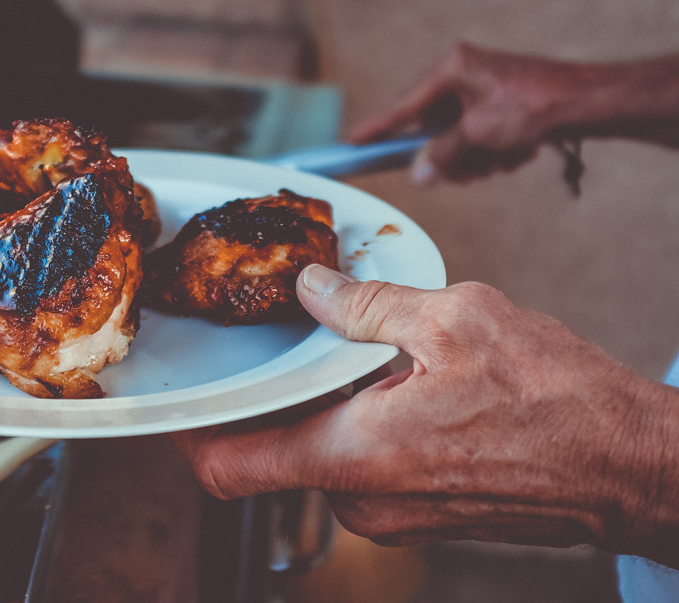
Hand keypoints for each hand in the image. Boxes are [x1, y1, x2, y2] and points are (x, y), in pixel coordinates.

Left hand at [171, 265, 678, 563]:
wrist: (630, 465)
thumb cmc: (559, 402)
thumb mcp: (456, 319)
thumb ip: (368, 305)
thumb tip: (313, 290)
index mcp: (354, 454)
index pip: (228, 465)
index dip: (187, 434)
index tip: (171, 402)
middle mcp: (364, 498)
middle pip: (272, 450)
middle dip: (267, 396)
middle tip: (274, 341)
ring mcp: (392, 511)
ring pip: (317, 454)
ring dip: (318, 404)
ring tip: (344, 349)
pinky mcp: (419, 508)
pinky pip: (359, 464)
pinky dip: (354, 421)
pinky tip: (385, 377)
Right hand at [350, 43, 678, 183]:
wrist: (587, 103)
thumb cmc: (533, 106)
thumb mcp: (478, 135)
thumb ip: (442, 155)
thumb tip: (419, 174)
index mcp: (450, 68)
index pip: (402, 106)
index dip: (376, 129)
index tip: (350, 143)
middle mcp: (461, 75)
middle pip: (430, 130)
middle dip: (450, 154)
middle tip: (467, 166)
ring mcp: (480, 91)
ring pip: (456, 140)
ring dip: (475, 157)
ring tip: (501, 157)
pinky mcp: (497, 106)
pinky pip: (478, 140)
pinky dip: (493, 153)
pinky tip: (515, 151)